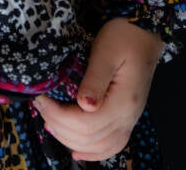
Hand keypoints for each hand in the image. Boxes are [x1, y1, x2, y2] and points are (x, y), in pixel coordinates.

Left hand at [34, 18, 163, 161]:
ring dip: (71, 139)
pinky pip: (111, 145)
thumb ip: (95, 79)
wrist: (145, 32)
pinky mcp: (126, 117)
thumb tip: (84, 106)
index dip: (59, 116)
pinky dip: (93, 152)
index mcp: (123, 102)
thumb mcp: (106, 50)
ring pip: (99, 146)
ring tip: (50, 122)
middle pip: (89, 138)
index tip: (41, 98)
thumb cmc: (124, 35)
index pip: (86, 124)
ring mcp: (129, 120)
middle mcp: (128, 118)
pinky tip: (77, 151)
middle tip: (40, 105)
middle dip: (59, 125)